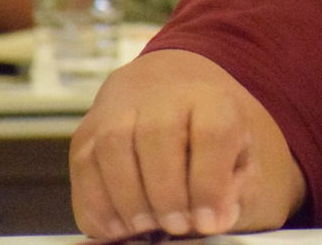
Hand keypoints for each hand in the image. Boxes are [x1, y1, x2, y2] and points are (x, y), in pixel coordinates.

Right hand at [70, 49, 304, 236]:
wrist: (166, 95)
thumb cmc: (208, 139)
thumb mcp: (237, 157)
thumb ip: (236, 189)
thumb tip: (217, 219)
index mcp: (211, 99)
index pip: (212, 133)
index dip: (209, 184)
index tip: (206, 222)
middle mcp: (163, 95)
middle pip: (159, 134)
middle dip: (166, 193)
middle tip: (175, 227)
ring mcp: (118, 108)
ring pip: (114, 145)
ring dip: (127, 198)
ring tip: (144, 227)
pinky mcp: (87, 130)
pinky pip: (84, 166)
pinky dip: (96, 203)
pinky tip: (116, 226)